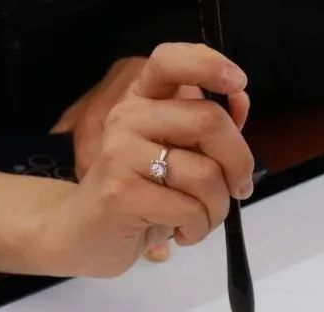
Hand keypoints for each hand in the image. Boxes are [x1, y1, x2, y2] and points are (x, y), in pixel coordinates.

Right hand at [46, 43, 253, 277]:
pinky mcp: (121, 193)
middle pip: (209, 121)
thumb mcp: (178, 157)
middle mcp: (128, 117)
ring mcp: (120, 153)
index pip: (170, 61)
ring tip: (201, 219)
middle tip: (238, 189)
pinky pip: (189, 209)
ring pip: (206, 174)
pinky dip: (199, 229)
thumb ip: (209, 129)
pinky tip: (182, 233)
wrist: (83, 237)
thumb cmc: (140, 197)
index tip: (239, 83)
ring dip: (218, 208)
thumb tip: (240, 102)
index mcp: (142, 100)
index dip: (209, 64)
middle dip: (239, 164)